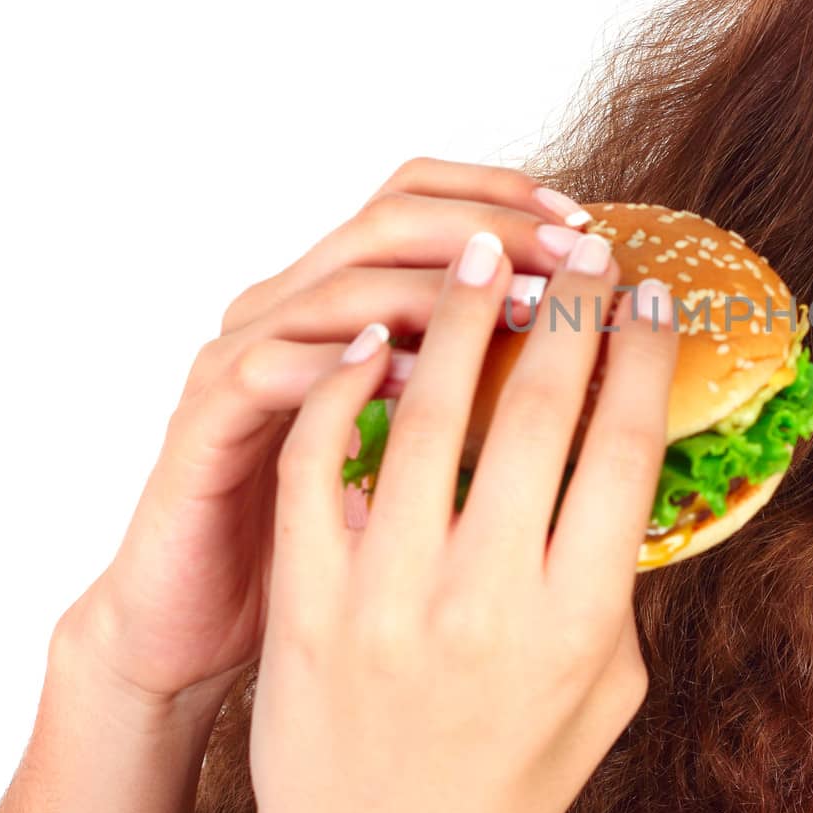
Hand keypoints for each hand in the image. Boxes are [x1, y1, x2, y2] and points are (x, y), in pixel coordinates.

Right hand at [59, 159, 593, 712]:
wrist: (198, 616)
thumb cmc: (329, 537)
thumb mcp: (426, 454)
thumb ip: (490, 401)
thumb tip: (614, 379)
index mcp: (342, 300)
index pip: (420, 197)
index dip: (503, 195)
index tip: (587, 226)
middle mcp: (289, 306)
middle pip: (390, 217)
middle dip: (493, 229)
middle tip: (573, 259)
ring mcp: (241, 355)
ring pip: (342, 285)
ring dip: (439, 291)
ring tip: (525, 310)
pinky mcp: (205, 421)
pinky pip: (274, 370)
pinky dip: (349, 368)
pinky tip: (423, 383)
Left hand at [249, 227, 677, 812]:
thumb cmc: (509, 774)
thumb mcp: (606, 690)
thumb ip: (619, 582)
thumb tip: (628, 460)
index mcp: (579, 622)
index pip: (625, 450)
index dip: (645, 358)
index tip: (652, 299)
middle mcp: (488, 599)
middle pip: (539, 411)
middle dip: (569, 312)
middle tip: (583, 254)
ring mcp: (389, 596)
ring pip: (428, 414)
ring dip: (464, 318)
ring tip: (485, 257)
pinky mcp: (310, 597)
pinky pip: (325, 460)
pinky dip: (347, 387)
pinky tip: (375, 339)